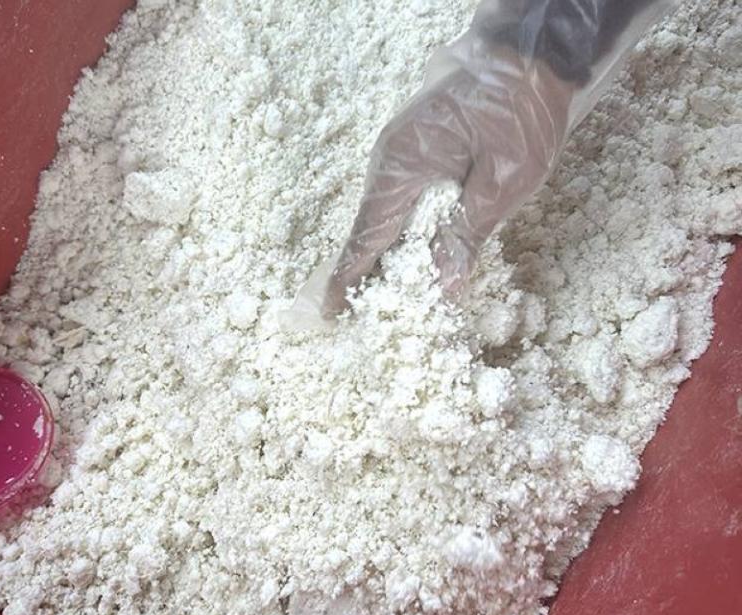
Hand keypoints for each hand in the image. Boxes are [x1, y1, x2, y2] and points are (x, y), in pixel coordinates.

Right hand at [322, 47, 574, 316]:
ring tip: (389, 293)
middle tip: (366, 314)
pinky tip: (414, 252)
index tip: (330, 311)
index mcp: (404, 165)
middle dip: (367, 271)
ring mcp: (399, 150)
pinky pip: (399, 198)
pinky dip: (402, 229)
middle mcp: (390, 158)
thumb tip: (443, 287)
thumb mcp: (506, 180)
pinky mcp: (415, 148)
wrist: (530, 53)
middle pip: (371, 227)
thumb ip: (468, 234)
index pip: (368, 233)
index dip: (350, 275)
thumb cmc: (522, 111)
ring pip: (385, 213)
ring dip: (386, 251)